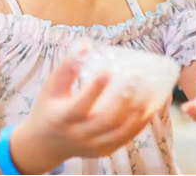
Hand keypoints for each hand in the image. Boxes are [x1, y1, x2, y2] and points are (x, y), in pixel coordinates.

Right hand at [11, 59, 158, 172]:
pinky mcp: (104, 150)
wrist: (44, 144)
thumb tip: (86, 44)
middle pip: (105, 120)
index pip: (79, 106)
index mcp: (62, 118)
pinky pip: (126, 138)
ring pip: (120, 132)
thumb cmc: (49, 109)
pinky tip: (151, 107)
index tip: (107, 70)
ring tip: (150, 90)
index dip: (94, 90)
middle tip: (137, 78)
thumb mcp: (51, 87)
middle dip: (124, 100)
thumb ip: (67, 67)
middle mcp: (78, 135)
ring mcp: (93, 146)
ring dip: (138, 112)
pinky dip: (141, 123)